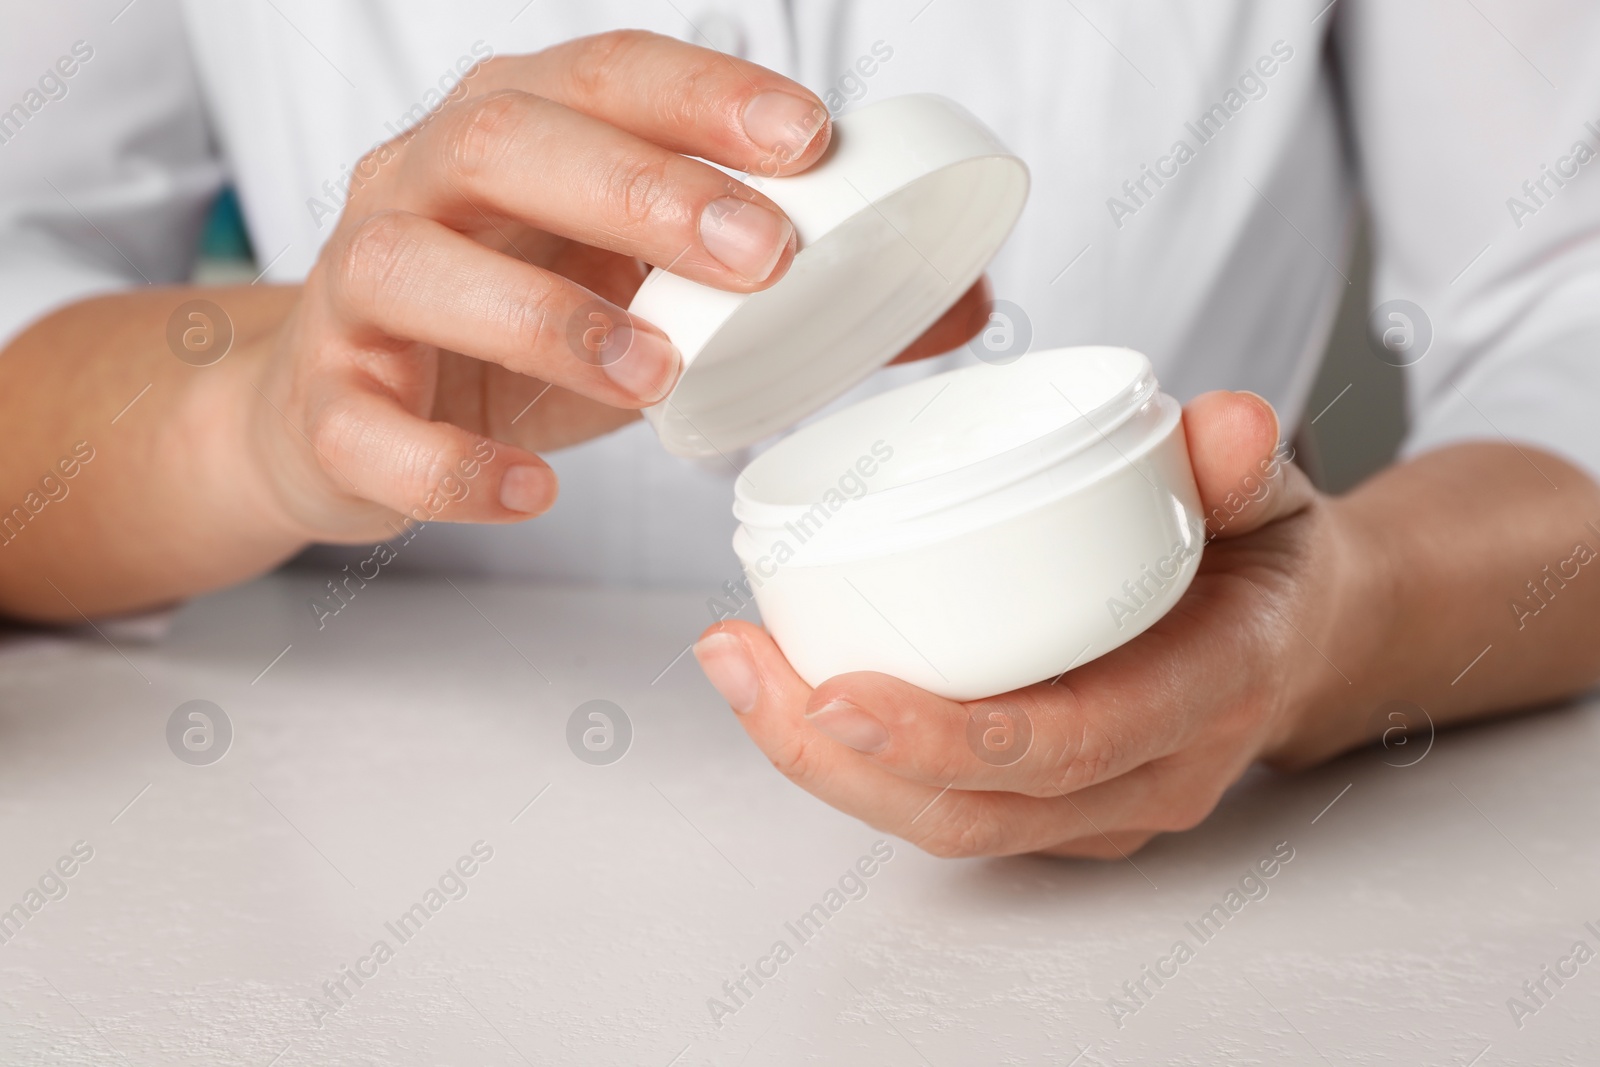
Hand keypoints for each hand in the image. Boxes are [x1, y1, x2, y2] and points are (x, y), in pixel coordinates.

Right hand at [226, 31, 986, 543]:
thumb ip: (788, 292)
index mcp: (514, 133)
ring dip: (549, 320)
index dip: (703, 96)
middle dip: (640, 189)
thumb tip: (962, 307)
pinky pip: (370, 426)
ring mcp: (358, 290)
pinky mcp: (325, 401)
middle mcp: (420, 182)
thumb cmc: (519, 331)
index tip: (812, 138)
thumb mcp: (648, 290)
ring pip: (418, 268)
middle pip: (507, 142)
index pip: (607, 74)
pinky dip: (451, 464)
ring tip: (660, 374)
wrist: (344, 411)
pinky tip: (534, 491)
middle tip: (764, 258)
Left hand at [693, 390, 1376, 857]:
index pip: (1070, 743)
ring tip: (738, 668)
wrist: (1303, 639)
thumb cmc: (1265, 563)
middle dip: (838, 757)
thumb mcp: (1265, 494)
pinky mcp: (1060, 811)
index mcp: (1207, 693)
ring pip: (947, 823)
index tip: (835, 691)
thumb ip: (1239, 459)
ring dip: (826, 763)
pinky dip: (858, 761)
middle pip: (976, 810)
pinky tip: (787, 689)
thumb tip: (1218, 423)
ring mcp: (1104, 808)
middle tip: (738, 663)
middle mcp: (1152, 776)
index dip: (946, 736)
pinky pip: (948, 808)